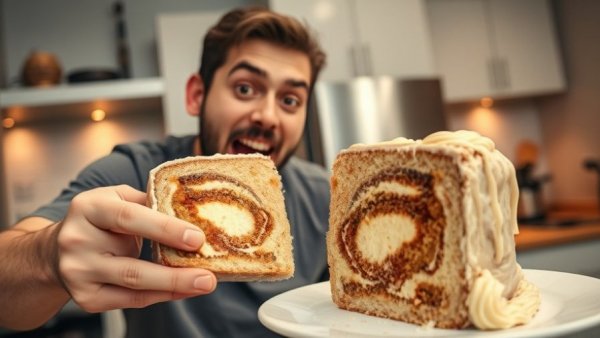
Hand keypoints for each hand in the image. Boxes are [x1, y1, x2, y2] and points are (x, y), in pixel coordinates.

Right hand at [55, 185, 215, 311]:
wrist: (56, 251)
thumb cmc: (100, 220)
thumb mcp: (118, 199)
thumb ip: (149, 202)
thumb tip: (194, 213)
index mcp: (88, 208)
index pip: (129, 218)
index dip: (165, 229)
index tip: (197, 238)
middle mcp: (77, 242)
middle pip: (133, 264)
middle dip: (176, 273)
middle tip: (209, 275)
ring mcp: (79, 273)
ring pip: (134, 285)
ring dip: (174, 287)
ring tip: (204, 283)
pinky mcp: (86, 298)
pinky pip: (132, 300)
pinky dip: (162, 295)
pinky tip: (184, 290)